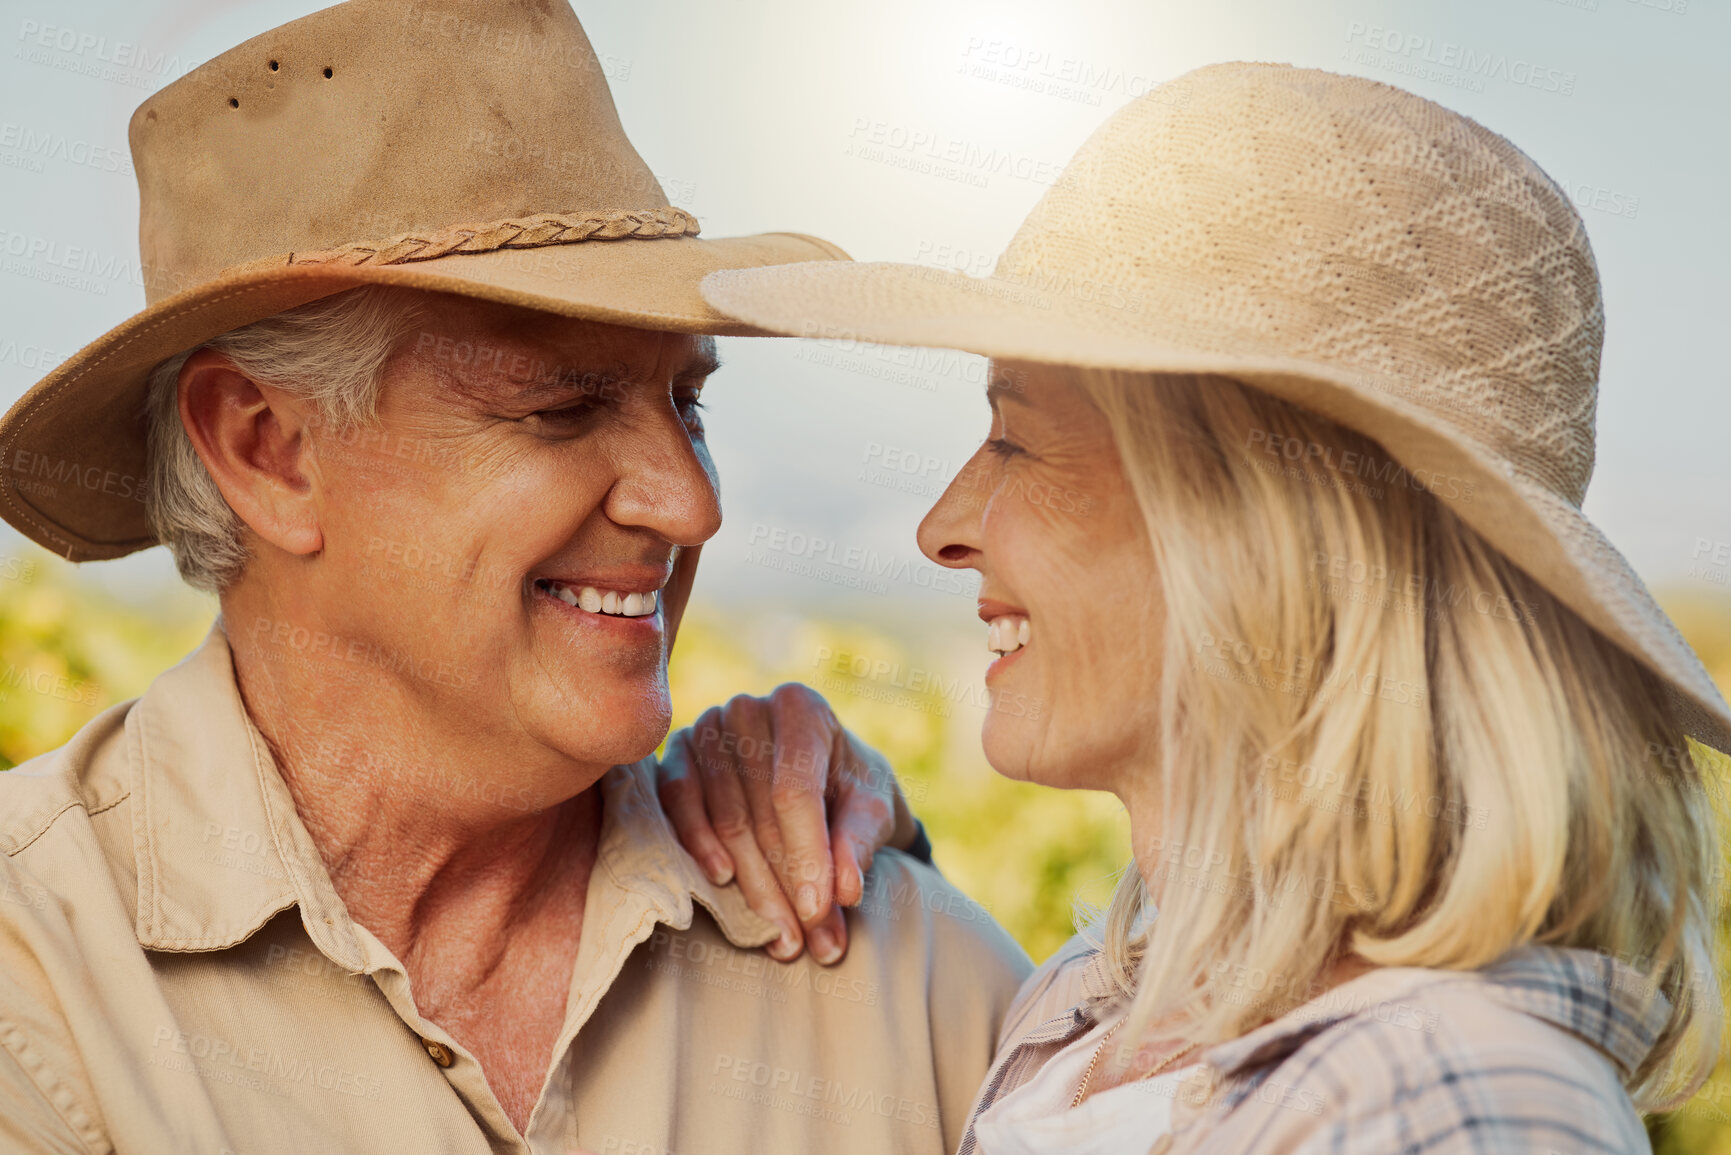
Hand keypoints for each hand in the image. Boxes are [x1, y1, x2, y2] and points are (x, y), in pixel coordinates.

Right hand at [657, 683, 917, 965]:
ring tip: (781, 939)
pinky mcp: (676, 756)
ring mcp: (706, 729)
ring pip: (723, 820)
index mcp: (801, 709)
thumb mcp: (872, 808)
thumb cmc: (849, 787)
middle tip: (803, 944)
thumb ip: (861, 842)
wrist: (818, 772)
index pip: (795, 791)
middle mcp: (748, 709)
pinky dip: (698, 846)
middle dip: (782, 886)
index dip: (806, 856)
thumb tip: (844, 890)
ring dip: (750, 886)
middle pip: (758, 813)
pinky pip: (678, 804)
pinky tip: (721, 883)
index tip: (817, 912)